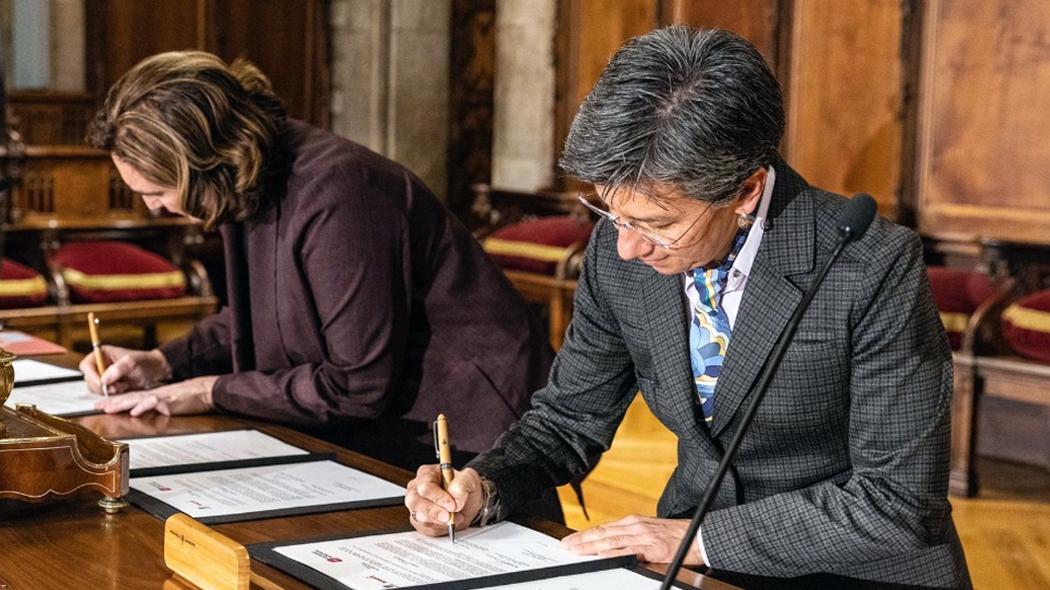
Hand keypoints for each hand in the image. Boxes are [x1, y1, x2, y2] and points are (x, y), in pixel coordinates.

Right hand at [79, 346, 171, 394]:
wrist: (155, 371)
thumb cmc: (145, 362)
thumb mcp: (132, 362)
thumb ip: (118, 369)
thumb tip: (104, 379)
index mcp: (101, 354)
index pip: (86, 365)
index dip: (91, 375)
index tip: (102, 383)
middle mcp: (99, 365)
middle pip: (89, 380)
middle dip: (102, 386)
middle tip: (117, 386)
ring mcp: (103, 377)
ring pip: (95, 389)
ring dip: (109, 391)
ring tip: (124, 385)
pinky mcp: (109, 387)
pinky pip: (104, 395)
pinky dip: (113, 394)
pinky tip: (124, 388)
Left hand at [94, 376, 217, 416]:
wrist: (205, 391)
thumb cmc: (190, 398)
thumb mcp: (170, 402)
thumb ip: (156, 406)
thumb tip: (142, 412)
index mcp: (153, 396)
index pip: (131, 397)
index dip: (116, 401)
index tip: (102, 405)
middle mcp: (154, 395)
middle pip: (129, 397)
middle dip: (112, 402)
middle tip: (97, 406)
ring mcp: (161, 397)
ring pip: (137, 399)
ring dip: (122, 403)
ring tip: (109, 407)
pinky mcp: (169, 402)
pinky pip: (154, 403)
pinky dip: (144, 407)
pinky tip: (135, 411)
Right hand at [405, 465, 484, 535]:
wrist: (467, 503)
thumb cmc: (464, 488)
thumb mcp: (470, 479)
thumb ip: (463, 483)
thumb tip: (455, 495)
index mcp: (426, 473)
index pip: (425, 486)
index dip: (438, 497)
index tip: (452, 505)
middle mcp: (416, 488)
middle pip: (415, 501)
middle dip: (434, 512)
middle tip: (449, 517)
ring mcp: (415, 504)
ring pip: (419, 517)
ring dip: (439, 521)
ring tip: (454, 517)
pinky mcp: (417, 519)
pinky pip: (423, 528)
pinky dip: (438, 528)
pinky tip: (447, 523)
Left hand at [560, 515, 702, 564]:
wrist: (700, 535)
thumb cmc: (677, 536)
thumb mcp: (651, 531)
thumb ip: (633, 537)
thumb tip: (614, 546)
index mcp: (634, 522)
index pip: (604, 528)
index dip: (586, 535)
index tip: (572, 540)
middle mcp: (636, 526)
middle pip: (603, 533)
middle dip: (582, 540)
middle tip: (565, 546)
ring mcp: (643, 536)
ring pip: (610, 541)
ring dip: (590, 546)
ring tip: (575, 551)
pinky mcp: (653, 548)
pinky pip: (629, 551)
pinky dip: (613, 553)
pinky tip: (601, 556)